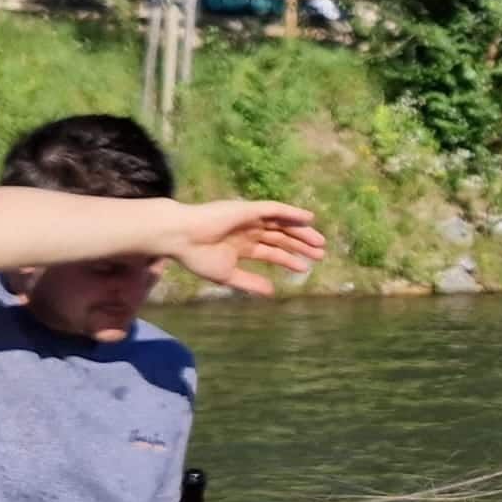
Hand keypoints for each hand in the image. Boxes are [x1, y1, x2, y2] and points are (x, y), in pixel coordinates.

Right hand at [162, 200, 326, 296]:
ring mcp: (250, 219)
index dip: (289, 259)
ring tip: (320, 242)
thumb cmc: (197, 256)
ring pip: (283, 224)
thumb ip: (250, 282)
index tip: (305, 268)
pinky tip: (309, 219)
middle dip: (301, 246)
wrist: (180, 238)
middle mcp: (250, 231)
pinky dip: (293, 213)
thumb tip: (272, 292)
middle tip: (321, 255)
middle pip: (282, 237)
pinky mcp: (249, 209)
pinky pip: (275, 209)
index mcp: (243, 246)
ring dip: (302, 232)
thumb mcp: (227, 275)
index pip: (272, 252)